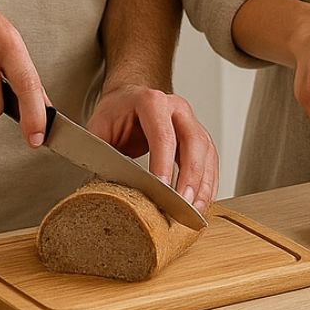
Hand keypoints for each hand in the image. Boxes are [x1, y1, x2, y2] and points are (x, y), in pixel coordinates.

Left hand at [86, 84, 218, 214]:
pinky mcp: (198, 137)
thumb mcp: (99, 126)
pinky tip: (201, 201)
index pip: (163, 134)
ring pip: (206, 152)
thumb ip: (101, 153)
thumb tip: (100, 184)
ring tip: (193, 210)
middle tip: (182, 204)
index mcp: (152, 102)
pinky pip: (210, 160)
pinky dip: (208, 183)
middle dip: (190, 176)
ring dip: (203, 183)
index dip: (164, 163)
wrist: (129, 99)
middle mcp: (177, 109)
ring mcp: (191, 121)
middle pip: (193, 142)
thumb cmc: (116, 112)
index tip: (161, 188)